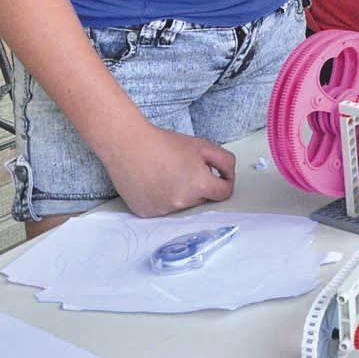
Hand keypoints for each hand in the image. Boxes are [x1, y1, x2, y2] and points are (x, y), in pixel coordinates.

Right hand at [102, 123, 235, 217]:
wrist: (129, 146)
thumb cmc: (164, 144)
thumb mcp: (203, 146)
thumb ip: (225, 161)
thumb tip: (229, 176)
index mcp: (199, 185)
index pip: (224, 193)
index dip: (224, 182)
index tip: (219, 177)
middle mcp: (182, 202)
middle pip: (202, 198)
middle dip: (199, 185)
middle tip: (183, 168)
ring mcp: (163, 210)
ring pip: (182, 204)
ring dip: (180, 192)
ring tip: (165, 173)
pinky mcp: (146, 213)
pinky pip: (163, 208)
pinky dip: (162, 198)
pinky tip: (153, 182)